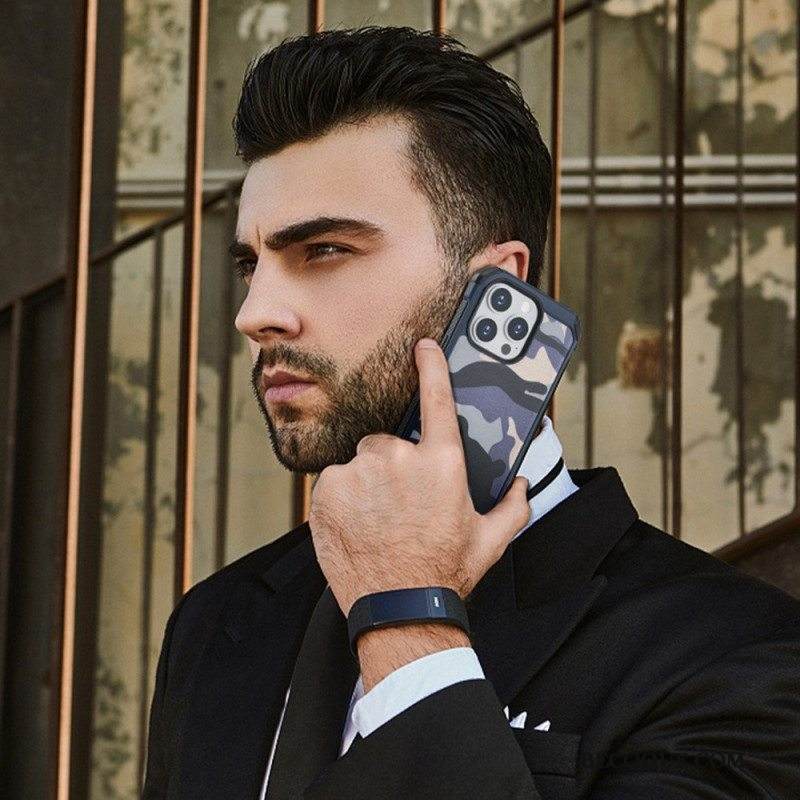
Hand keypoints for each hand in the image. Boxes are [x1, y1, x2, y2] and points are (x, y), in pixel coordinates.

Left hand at [308, 337, 530, 619]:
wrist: (399, 609)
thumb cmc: (445, 573)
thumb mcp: (491, 540)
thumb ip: (512, 506)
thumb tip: (519, 485)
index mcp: (441, 462)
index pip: (437, 398)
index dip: (432, 366)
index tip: (425, 346)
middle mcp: (399, 458)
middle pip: (389, 442)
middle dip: (393, 465)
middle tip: (401, 504)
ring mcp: (360, 472)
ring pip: (361, 463)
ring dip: (367, 483)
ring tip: (378, 521)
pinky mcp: (328, 490)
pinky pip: (336, 482)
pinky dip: (343, 498)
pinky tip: (356, 526)